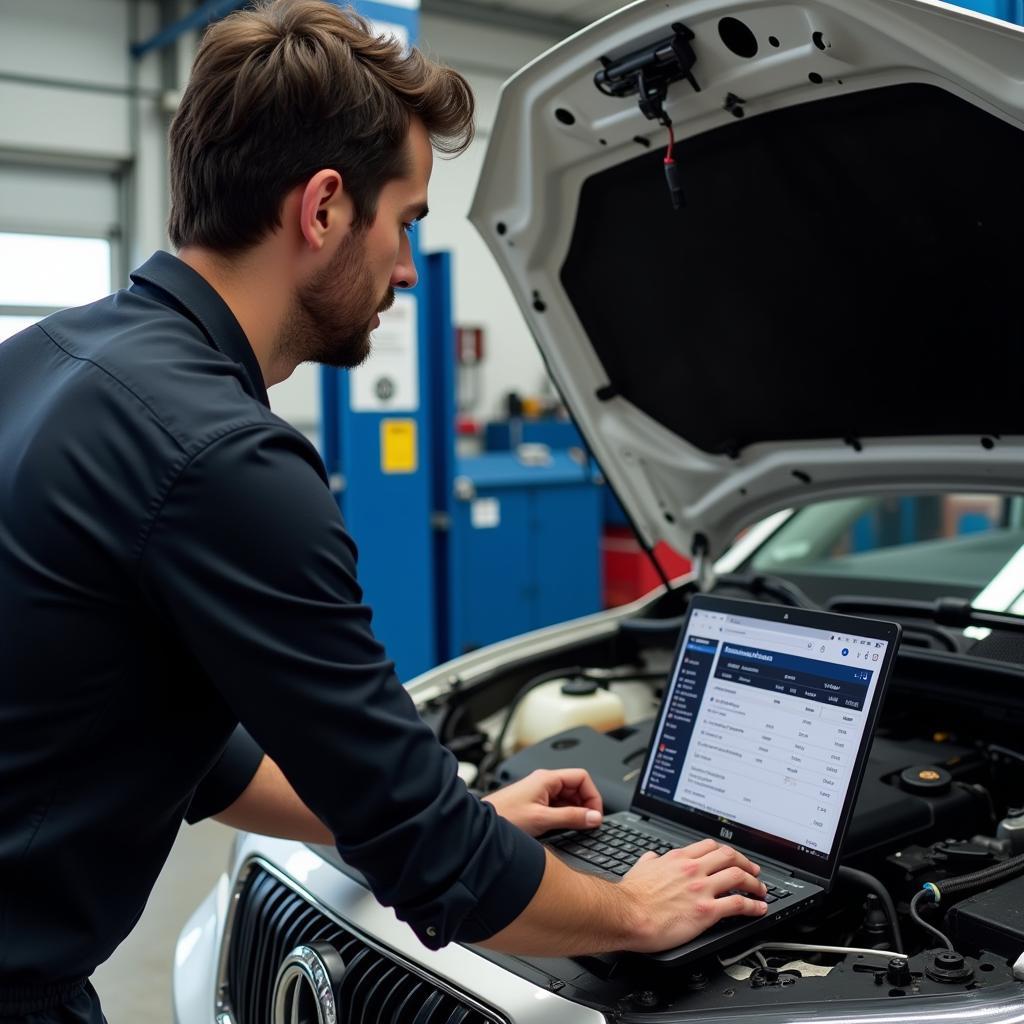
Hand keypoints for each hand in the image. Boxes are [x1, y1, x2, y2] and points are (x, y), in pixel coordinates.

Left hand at [483, 768, 603, 836]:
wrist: (479, 828)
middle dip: (584, 805)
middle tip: (587, 824)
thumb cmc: (503, 817)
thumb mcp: (542, 819)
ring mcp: (538, 793)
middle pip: (576, 788)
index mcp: (547, 778)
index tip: (595, 815)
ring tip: (574, 828)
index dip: (592, 796)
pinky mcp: (533, 804)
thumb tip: (594, 817)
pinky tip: (561, 829)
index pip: (581, 778)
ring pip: (567, 799)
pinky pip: (557, 807)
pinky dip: (564, 816)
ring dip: (574, 812)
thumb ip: (571, 817)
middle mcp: (543, 782)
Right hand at [618, 838, 766, 951]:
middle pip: (729, 857)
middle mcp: (693, 869)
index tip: (733, 858)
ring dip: (755, 884)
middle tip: (754, 872)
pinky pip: (738, 904)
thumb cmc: (631, 896)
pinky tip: (759, 909)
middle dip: (746, 863)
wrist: (627, 914)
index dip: (727, 852)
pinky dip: (753, 906)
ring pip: (739, 877)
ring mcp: (701, 888)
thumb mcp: (640, 867)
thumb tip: (652, 858)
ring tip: (761, 891)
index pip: (710, 847)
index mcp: (679, 858)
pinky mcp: (706, 910)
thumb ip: (651, 861)